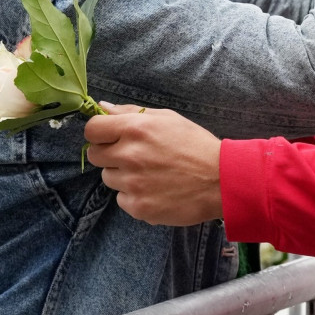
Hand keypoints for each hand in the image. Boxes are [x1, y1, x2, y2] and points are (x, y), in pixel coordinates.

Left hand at [84, 102, 222, 225]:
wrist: (222, 180)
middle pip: (94, 155)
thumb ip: (132, 112)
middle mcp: (129, 155)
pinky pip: (122, 199)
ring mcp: (132, 184)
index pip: (92, 129)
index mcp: (136, 129)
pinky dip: (135, 195)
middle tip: (134, 156)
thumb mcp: (168, 119)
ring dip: (123, 175)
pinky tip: (156, 189)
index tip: (110, 137)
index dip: (99, 133)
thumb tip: (102, 107)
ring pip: (108, 178)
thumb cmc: (196, 145)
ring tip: (150, 174)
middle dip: (110, 154)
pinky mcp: (138, 207)